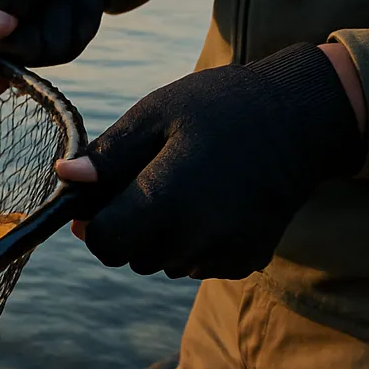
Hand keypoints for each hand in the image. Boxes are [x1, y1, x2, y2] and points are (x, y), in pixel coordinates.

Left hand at [55, 43, 365, 278]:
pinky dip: (195, 240)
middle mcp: (193, 240)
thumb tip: (64, 177)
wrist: (303, 120)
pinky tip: (214, 200)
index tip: (102, 194)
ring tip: (188, 183)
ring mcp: (222, 255)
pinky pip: (198, 262)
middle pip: (130, 256)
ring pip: (163, 262)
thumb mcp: (157, 115)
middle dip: (128, 226)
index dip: (93, 222)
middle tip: (151, 177)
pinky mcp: (244, 261)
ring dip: (161, 235)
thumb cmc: (222, 107)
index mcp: (164, 202)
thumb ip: (108, 155)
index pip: (102, 243)